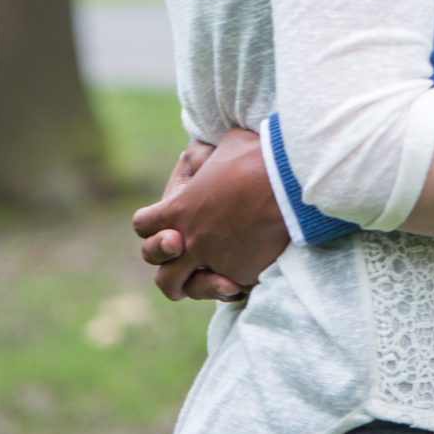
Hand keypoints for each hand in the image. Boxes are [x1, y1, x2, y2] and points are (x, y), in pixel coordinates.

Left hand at [132, 126, 288, 300]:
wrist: (289, 181)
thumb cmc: (257, 157)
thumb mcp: (226, 144)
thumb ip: (208, 155)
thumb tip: (204, 153)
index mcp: (179, 210)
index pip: (144, 225)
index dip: (152, 223)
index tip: (168, 223)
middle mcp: (189, 242)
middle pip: (159, 267)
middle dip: (168, 263)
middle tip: (185, 251)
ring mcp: (213, 263)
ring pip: (184, 288)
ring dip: (196, 284)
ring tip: (214, 278)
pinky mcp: (241, 275)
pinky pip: (228, 289)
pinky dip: (233, 283)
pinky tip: (245, 271)